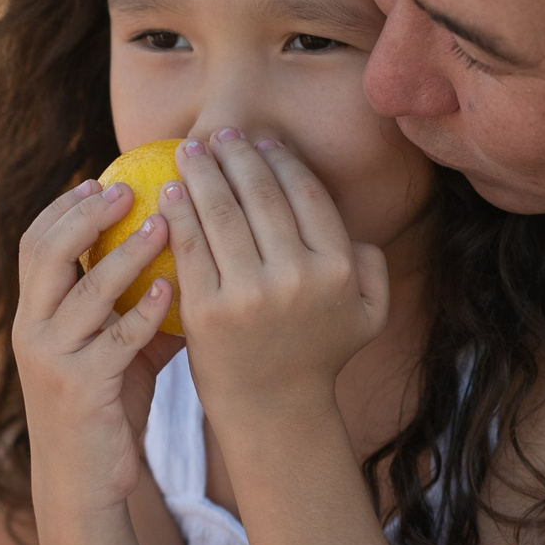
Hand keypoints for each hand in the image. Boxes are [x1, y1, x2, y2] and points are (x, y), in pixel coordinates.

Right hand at [13, 180, 175, 525]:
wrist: (85, 483)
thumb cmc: (105, 410)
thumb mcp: (117, 353)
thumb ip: (137, 311)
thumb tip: (187, 263)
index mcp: (34, 317)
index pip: (34, 246)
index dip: (62, 208)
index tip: (97, 179)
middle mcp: (32, 332)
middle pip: (46, 253)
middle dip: (85, 215)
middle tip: (128, 188)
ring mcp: (53, 360)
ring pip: (86, 291)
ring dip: (126, 253)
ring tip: (163, 224)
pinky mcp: (81, 388)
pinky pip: (116, 339)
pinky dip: (144, 311)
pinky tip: (172, 290)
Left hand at [158, 131, 389, 421]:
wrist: (273, 409)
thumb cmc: (320, 352)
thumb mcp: (370, 313)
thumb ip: (373, 265)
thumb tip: (351, 225)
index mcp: (338, 268)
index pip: (305, 194)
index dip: (281, 159)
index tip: (262, 142)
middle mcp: (297, 276)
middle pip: (260, 194)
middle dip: (237, 154)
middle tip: (220, 135)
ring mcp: (249, 294)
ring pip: (221, 212)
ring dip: (202, 171)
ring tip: (189, 150)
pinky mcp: (207, 310)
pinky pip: (190, 246)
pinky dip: (178, 211)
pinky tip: (171, 190)